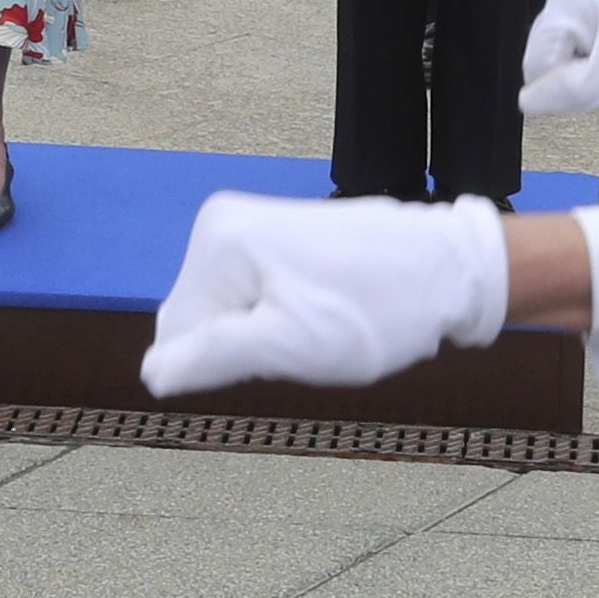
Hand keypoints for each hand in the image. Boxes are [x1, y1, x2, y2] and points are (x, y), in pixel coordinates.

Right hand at [141, 191, 505, 397]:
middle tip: (306, 338)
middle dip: (244, 346)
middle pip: (201, 322)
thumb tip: (150, 375)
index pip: (177, 337)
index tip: (283, 348)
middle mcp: (224, 222)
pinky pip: (254, 299)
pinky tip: (325, 313)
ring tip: (321, 324)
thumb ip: (212, 357)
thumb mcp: (290, 345)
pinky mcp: (277, 237)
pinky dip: (284, 319)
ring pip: (230, 315)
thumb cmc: (376, 309)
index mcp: (217, 243)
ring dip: (267, 336)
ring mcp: (252, 226)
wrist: (448, 270)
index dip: (227, 362)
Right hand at [519, 0, 598, 113]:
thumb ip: (566, 93)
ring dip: (586, 75)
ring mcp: (577, 5)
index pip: (537, 63)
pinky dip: (595, 68)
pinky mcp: (590, 18)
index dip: (566, 82)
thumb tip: (526, 103)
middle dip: (575, 77)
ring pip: (560, 62)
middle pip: (546, 61)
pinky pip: (576, 56)